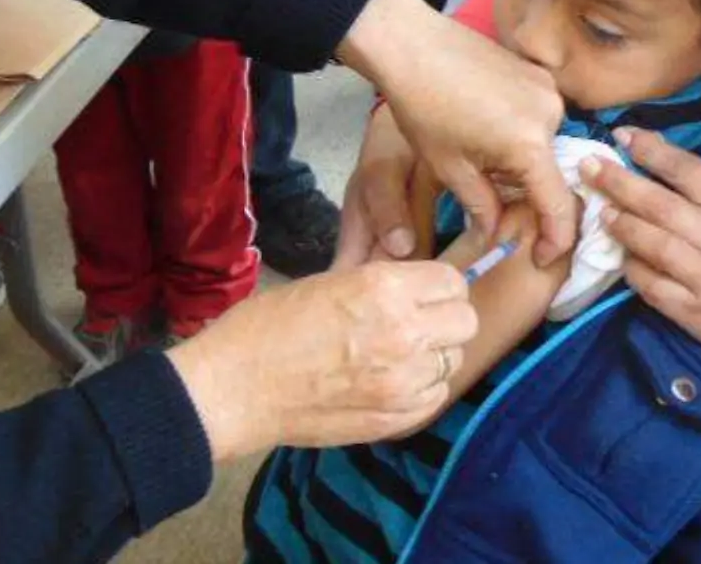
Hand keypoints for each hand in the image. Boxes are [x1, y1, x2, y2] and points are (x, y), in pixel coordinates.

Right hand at [167, 260, 476, 458]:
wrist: (235, 388)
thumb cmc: (268, 327)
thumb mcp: (330, 281)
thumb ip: (381, 282)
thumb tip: (418, 282)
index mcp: (384, 290)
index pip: (453, 282)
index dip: (439, 286)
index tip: (424, 294)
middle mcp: (403, 334)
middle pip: (466, 322)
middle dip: (446, 319)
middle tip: (418, 323)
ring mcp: (401, 383)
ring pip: (453, 362)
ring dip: (433, 356)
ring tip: (398, 355)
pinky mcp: (393, 420)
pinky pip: (435, 397)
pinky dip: (421, 389)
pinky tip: (391, 382)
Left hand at [338, 0, 575, 264]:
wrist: (411, 46)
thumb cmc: (424, 109)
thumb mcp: (450, 169)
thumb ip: (481, 206)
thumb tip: (496, 233)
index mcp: (530, 145)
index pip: (557, 205)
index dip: (555, 239)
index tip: (541, 257)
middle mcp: (553, 115)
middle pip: (549, 172)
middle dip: (524, 190)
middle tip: (487, 190)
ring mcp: (548, 89)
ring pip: (543, 144)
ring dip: (520, 159)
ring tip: (477, 150)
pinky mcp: (538, 73)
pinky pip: (538, 117)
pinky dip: (519, 132)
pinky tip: (484, 124)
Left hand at [585, 127, 700, 380]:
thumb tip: (650, 151)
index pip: (685, 169)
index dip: (649, 150)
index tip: (620, 135)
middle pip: (658, 205)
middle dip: (617, 182)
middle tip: (589, 167)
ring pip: (650, 244)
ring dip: (620, 224)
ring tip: (601, 211)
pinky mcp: (692, 309)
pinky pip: (650, 284)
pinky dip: (632, 268)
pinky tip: (622, 256)